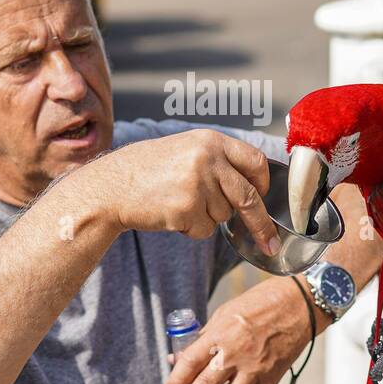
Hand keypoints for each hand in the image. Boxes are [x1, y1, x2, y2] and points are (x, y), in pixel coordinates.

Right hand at [87, 129, 279, 254]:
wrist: (112, 186)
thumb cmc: (149, 170)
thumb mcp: (186, 150)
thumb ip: (219, 162)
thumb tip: (254, 188)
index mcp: (210, 141)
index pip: (255, 160)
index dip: (263, 182)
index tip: (264, 197)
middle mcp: (207, 159)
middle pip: (248, 197)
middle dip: (261, 224)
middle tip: (270, 243)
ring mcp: (197, 184)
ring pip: (223, 216)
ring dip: (206, 218)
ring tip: (178, 202)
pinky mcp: (186, 208)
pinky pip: (204, 230)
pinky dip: (191, 229)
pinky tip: (170, 213)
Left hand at [164, 278, 312, 383]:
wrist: (298, 303)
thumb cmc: (258, 303)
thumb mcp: (224, 313)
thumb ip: (204, 338)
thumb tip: (180, 357)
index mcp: (219, 334)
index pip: (191, 361)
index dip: (177, 380)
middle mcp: (235, 353)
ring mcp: (255, 367)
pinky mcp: (272, 377)